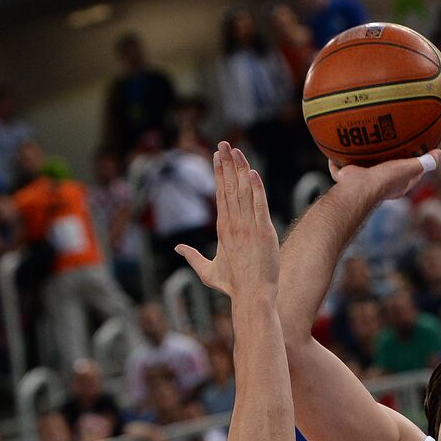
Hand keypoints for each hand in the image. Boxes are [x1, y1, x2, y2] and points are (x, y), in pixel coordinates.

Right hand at [175, 140, 278, 299]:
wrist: (251, 296)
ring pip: (243, 192)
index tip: (218, 157)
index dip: (219, 174)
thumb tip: (176, 247)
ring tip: (235, 150)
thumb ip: (192, 257)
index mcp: (222, 230)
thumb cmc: (232, 286)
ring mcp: (248, 227)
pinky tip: (251, 172)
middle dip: (226, 164)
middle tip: (224, 143)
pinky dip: (256, 188)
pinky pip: (259, 205)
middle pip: (229, 188)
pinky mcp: (263, 231)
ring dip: (239, 169)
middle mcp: (233, 225)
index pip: (220, 195)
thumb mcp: (207, 272)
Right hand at [328, 149, 440, 203]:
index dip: (417, 166)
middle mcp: (379, 185)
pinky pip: (340, 167)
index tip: (420, 154)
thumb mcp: (408, 168)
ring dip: (361, 160)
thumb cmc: (384, 180)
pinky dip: (337, 161)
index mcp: (396, 185)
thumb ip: (424, 162)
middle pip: (385, 171)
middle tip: (390, 146)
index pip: (411, 176)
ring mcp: (361, 182)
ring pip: (362, 168)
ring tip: (362, 143)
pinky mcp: (346, 178)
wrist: (358, 189)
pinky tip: (336, 147)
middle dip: (388, 162)